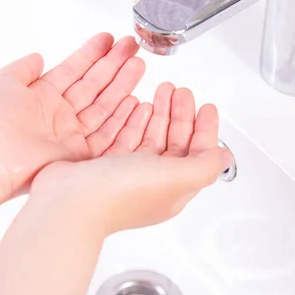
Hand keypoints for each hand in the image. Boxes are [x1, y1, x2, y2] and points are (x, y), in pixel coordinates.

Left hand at [0, 33, 144, 195]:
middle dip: (114, 65)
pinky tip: (136, 100)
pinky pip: (108, 136)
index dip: (92, 54)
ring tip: (139, 63)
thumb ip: (24, 67)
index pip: (73, 71)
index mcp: (41, 97)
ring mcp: (70, 136)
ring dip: (122, 85)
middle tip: (133, 46)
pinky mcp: (79, 157)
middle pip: (93, 86)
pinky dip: (123, 119)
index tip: (109, 39)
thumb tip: (38, 56)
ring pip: (104, 107)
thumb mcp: (3, 80)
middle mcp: (58, 116)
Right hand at [31, 83, 231, 234]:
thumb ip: (205, 165)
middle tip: (181, 92)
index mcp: (174, 188)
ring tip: (160, 92)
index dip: (205, 129)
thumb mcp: (177, 177)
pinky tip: (135, 106)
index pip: (198, 154)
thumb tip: (223, 157)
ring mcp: (127, 174)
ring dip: (158, 114)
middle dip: (180, 115)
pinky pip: (126, 138)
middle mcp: (152, 183)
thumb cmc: (120, 193)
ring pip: (150, 138)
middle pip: (174, 143)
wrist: (71, 202)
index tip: (206, 106)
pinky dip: (134, 120)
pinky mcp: (105, 165)